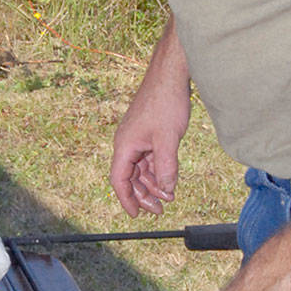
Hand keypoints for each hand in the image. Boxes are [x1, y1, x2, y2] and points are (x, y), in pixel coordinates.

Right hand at [110, 24, 191, 217]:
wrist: (170, 75)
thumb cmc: (166, 103)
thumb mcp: (168, 140)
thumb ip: (166, 167)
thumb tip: (166, 190)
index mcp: (125, 145)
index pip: (119, 180)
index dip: (127, 199)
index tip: (136, 215)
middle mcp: (127, 143)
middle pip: (131, 177)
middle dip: (145, 194)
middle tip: (161, 209)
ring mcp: (137, 138)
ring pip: (141, 169)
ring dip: (154, 183)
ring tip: (170, 196)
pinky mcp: (148, 133)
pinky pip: (149, 158)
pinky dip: (159, 170)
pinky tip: (170, 179)